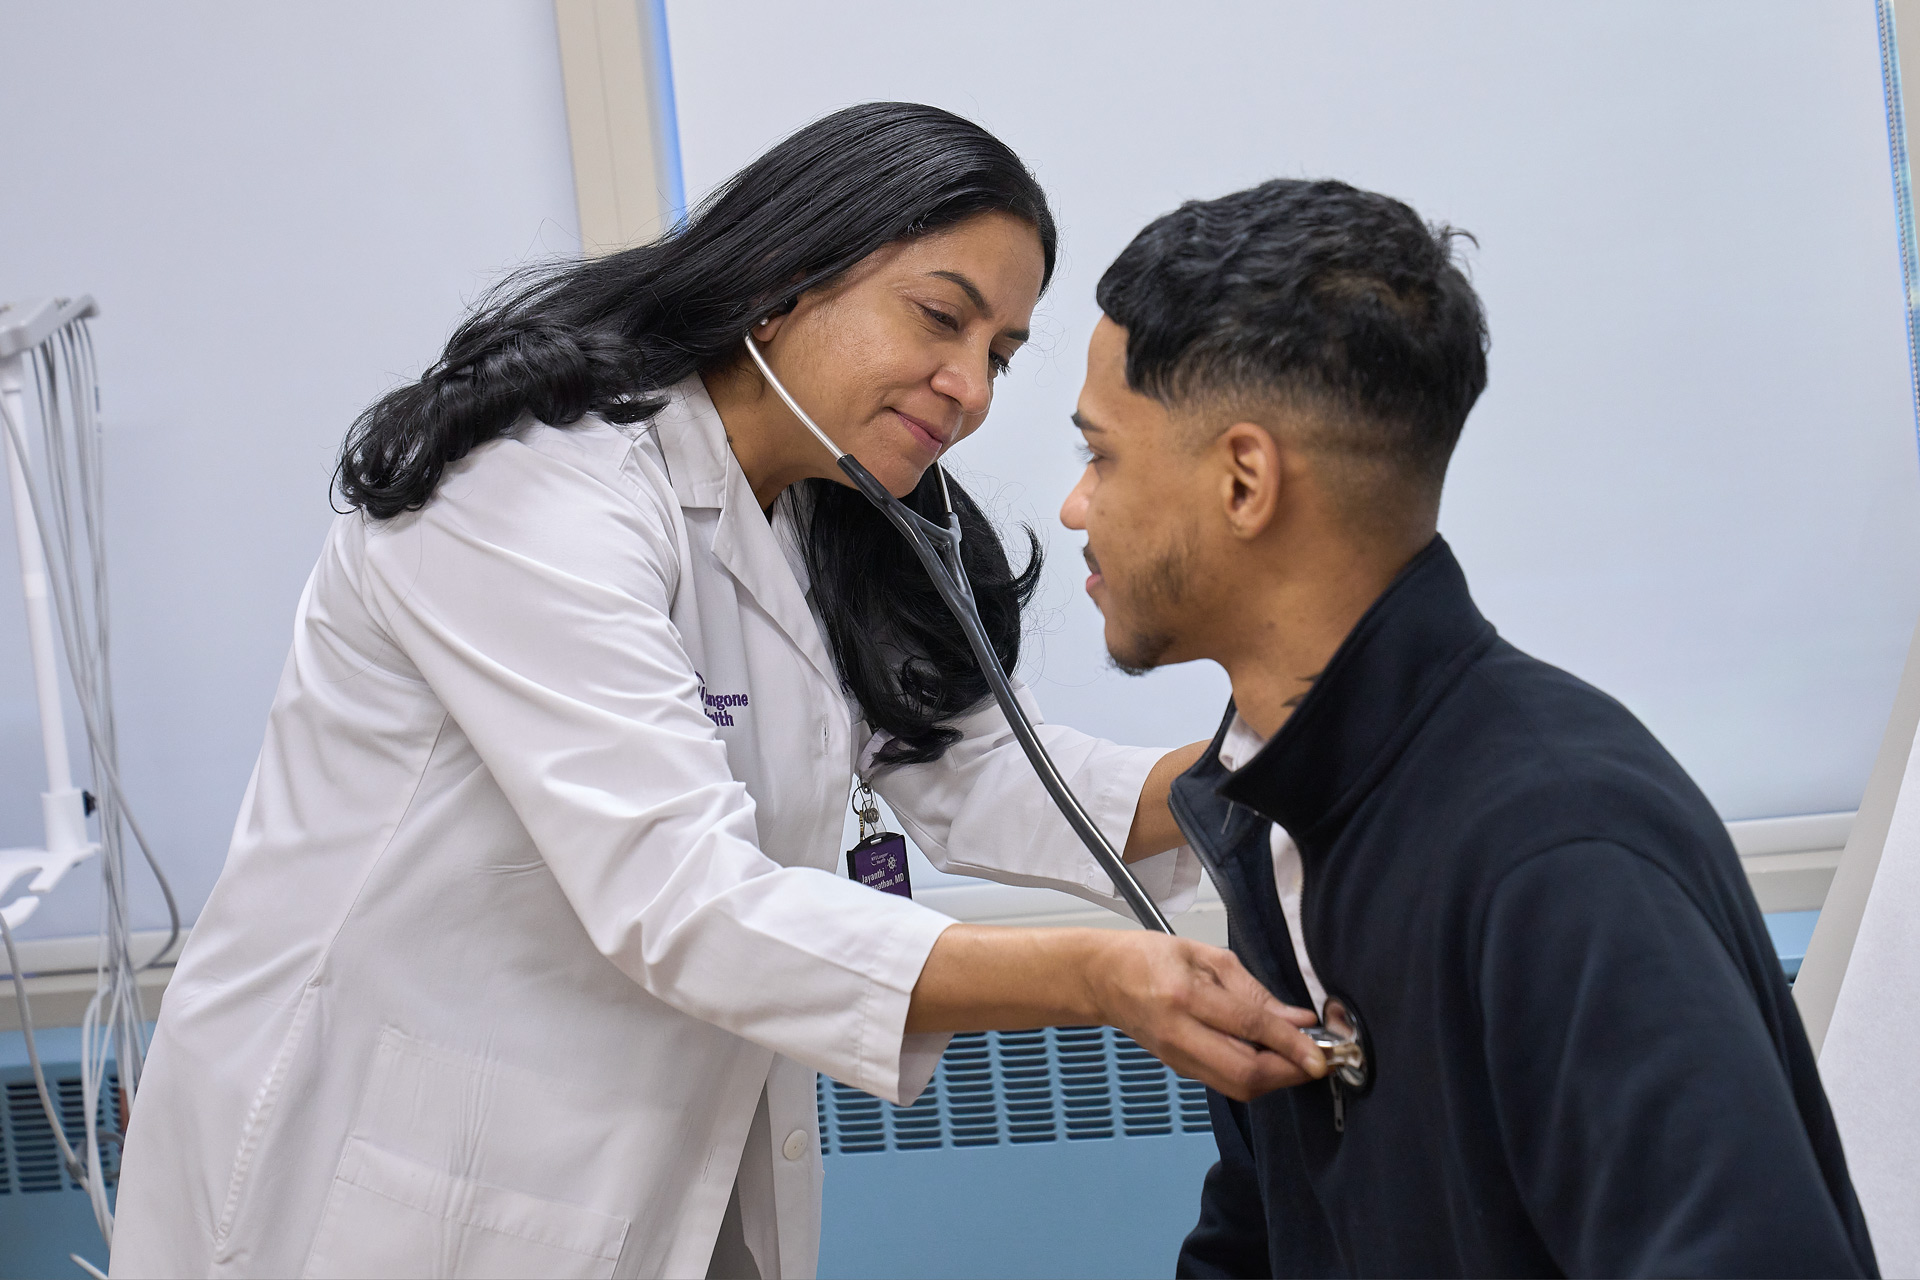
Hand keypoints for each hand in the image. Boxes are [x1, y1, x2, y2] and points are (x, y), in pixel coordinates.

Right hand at [906, 924, 1325, 1099]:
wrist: (1102, 979)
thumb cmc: (1152, 957)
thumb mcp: (1206, 955)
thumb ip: (1253, 990)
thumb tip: (1298, 1019)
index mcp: (1185, 996)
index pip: (1250, 1027)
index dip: (1291, 1045)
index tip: (1321, 1054)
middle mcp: (1180, 1034)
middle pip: (1245, 1074)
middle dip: (1289, 1072)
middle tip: (1316, 1059)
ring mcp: (1177, 1058)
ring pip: (1238, 1086)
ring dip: (1276, 1078)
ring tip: (1296, 1057)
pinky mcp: (1179, 1069)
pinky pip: (1226, 1082)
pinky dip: (1255, 1077)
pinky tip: (1269, 1059)